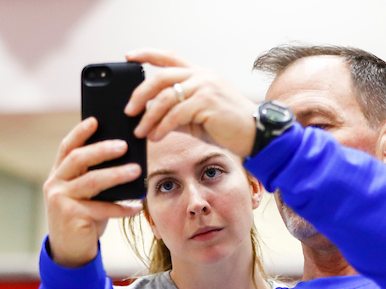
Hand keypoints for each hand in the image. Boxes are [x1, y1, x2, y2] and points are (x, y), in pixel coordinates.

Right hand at [43, 117, 143, 266]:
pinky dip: (121, 208)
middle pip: (79, 159)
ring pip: (92, 181)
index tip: (96, 120)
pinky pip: (102, 209)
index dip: (80, 132)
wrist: (70, 251)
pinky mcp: (72, 216)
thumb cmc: (83, 218)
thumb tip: (124, 159)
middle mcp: (55, 184)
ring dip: (116, 175)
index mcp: (58, 175)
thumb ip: (94, 178)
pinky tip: (137, 207)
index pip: (67, 147)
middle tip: (124, 145)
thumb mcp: (86, 196)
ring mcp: (61, 200)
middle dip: (102, 150)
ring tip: (136, 171)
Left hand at [123, 49, 256, 155]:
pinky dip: (162, 127)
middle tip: (129, 111)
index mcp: (200, 74)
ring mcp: (205, 87)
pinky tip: (157, 137)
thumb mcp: (197, 118)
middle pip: (161, 77)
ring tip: (141, 131)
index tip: (129, 57)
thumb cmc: (229, 127)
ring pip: (166, 97)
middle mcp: (202, 76)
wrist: (256, 135)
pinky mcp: (207, 102)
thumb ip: (176, 114)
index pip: (169, 58)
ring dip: (149, 116)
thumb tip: (152, 119)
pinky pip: (176, 114)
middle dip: (140, 94)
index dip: (147, 54)